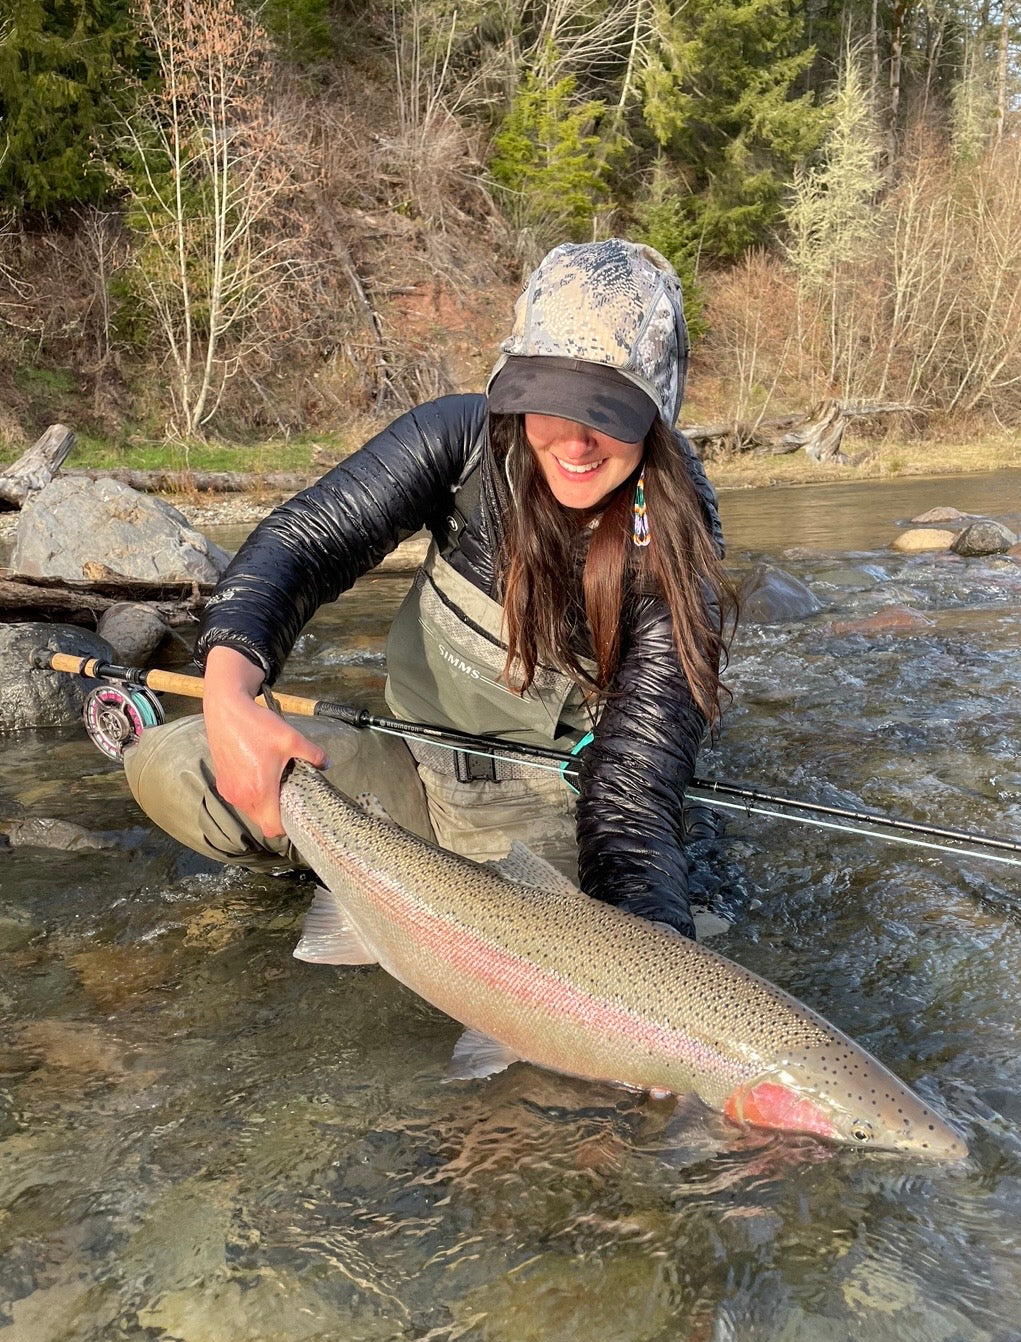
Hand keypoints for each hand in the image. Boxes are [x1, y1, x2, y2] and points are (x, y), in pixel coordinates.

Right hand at [203, 646, 326, 837]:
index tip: (296, 812)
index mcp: (260, 790)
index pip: (273, 827)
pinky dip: (250, 794)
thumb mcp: (291, 738)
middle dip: (276, 813)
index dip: (286, 826)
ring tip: (273, 782)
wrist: (225, 711)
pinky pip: (239, 799)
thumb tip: (326, 763)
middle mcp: (241, 796)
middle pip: (262, 821)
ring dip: (263, 804)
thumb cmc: (256, 725)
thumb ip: (313, 754)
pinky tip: (258, 775)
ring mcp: (229, 791)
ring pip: (250, 811)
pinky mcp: (222, 784)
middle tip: (289, 794)